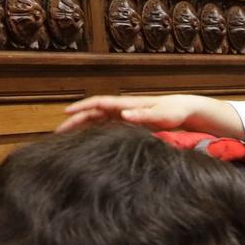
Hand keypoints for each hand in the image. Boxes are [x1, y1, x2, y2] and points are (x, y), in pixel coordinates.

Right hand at [56, 93, 242, 135]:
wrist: (186, 111)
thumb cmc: (176, 112)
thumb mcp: (163, 115)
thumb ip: (144, 115)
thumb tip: (124, 114)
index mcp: (127, 105)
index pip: (99, 103)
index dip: (81, 108)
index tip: (65, 114)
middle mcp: (123, 108)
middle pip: (93, 112)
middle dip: (75, 120)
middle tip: (58, 132)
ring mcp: (125, 114)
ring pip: (97, 119)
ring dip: (82, 126)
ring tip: (67, 138)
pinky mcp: (129, 122)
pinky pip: (106, 125)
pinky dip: (94, 130)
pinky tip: (87, 141)